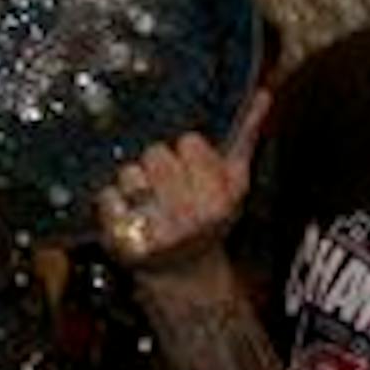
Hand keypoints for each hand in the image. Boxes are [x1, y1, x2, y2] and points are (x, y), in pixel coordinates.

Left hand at [96, 91, 269, 275]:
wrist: (184, 273)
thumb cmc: (209, 219)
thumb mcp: (235, 182)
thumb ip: (246, 137)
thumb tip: (262, 96)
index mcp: (220, 196)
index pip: (191, 142)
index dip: (186, 151)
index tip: (189, 168)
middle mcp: (191, 214)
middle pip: (157, 153)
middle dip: (157, 164)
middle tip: (164, 185)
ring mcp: (157, 229)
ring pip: (130, 173)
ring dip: (133, 182)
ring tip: (146, 200)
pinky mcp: (125, 240)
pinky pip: (107, 197)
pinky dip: (112, 201)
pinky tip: (127, 213)